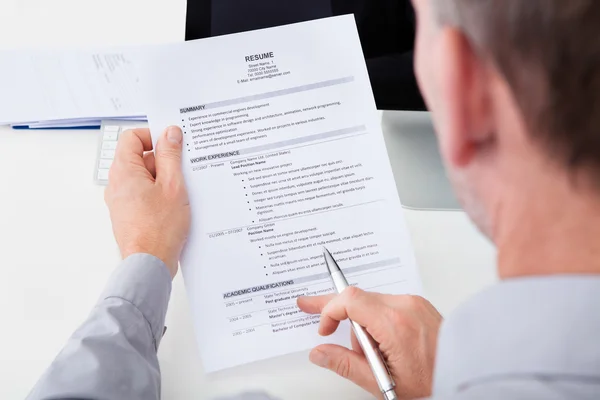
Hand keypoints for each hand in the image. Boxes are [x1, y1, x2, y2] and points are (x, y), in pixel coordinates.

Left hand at [104, 126, 189, 277]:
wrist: (149, 263)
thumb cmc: (159, 229)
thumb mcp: (173, 185)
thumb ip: (171, 155)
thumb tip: (169, 134)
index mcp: (124, 171)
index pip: (132, 137)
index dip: (153, 135)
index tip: (172, 142)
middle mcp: (118, 184)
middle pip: (140, 157)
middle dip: (163, 160)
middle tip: (183, 170)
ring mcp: (122, 200)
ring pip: (145, 177)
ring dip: (164, 179)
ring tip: (181, 191)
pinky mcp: (130, 213)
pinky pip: (145, 193)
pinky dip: (160, 194)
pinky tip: (176, 205)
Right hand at [297, 287, 441, 399]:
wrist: (464, 379)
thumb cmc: (432, 383)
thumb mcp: (382, 382)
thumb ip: (346, 364)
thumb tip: (320, 353)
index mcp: (395, 324)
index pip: (350, 300)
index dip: (329, 311)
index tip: (323, 328)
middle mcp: (406, 306)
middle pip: (358, 298)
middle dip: (339, 314)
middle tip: (313, 309)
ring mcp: (415, 303)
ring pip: (372, 303)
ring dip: (363, 324)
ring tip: (374, 353)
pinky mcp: (419, 305)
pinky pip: (388, 305)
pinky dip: (378, 321)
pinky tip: (383, 344)